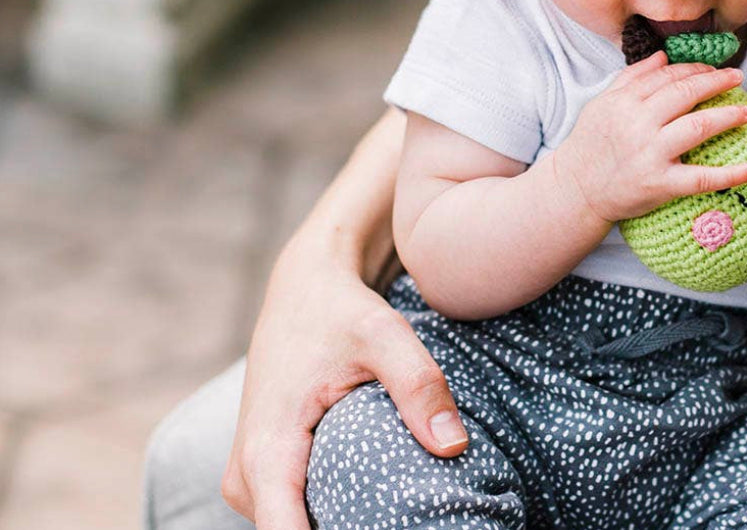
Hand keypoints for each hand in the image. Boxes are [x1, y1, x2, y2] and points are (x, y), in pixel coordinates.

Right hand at [220, 234, 466, 529]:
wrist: (305, 286)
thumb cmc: (341, 308)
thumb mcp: (385, 335)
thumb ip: (418, 386)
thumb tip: (454, 446)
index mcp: (268, 450)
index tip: (384, 527)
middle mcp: (247, 475)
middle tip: (408, 516)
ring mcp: (249, 477)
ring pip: (292, 529)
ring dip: (340, 524)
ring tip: (396, 512)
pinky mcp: (262, 471)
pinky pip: (291, 514)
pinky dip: (328, 513)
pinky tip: (372, 502)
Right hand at [551, 51, 746, 223]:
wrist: (575, 189)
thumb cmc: (590, 144)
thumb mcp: (603, 103)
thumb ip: (632, 77)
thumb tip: (663, 56)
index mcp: (625, 101)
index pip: (667, 76)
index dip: (695, 68)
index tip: (714, 68)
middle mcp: (638, 124)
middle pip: (685, 94)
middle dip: (716, 82)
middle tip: (738, 78)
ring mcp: (650, 154)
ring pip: (697, 127)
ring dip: (727, 117)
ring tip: (746, 112)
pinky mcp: (660, 184)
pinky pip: (701, 178)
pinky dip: (730, 175)